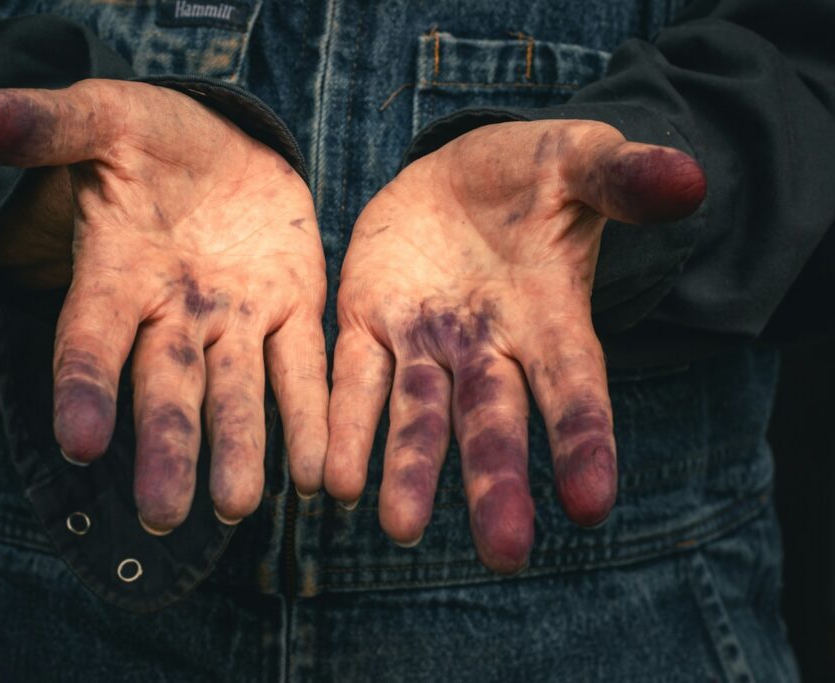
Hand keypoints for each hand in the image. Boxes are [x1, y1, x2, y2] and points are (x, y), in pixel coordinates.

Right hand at [0, 79, 328, 531]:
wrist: (221, 150)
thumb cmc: (148, 139)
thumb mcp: (103, 118)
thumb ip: (49, 127)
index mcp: (119, 273)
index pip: (91, 339)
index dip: (85, 387)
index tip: (79, 443)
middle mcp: (173, 314)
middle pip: (164, 387)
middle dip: (167, 447)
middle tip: (164, 514)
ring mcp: (234, 320)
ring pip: (236, 392)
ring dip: (240, 447)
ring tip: (245, 504)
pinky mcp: (291, 310)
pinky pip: (301, 369)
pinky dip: (311, 416)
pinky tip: (320, 468)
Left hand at [324, 120, 704, 571]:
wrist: (456, 175)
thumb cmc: (534, 176)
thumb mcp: (580, 160)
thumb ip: (622, 177)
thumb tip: (691, 181)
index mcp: (550, 316)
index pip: (574, 387)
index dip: (582, 440)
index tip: (591, 503)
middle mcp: (488, 348)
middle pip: (494, 421)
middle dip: (496, 483)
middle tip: (503, 553)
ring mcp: (426, 343)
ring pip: (417, 415)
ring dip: (408, 470)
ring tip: (395, 527)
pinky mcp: (368, 324)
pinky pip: (353, 379)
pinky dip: (343, 424)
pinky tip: (329, 477)